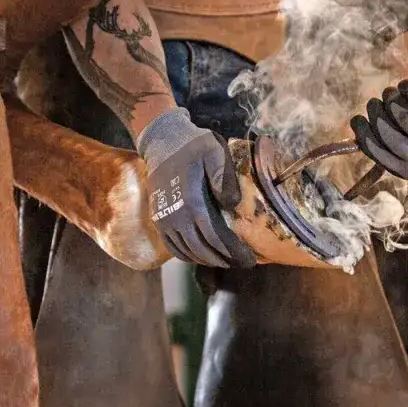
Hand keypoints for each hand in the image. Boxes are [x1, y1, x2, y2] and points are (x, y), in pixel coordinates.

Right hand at [137, 108, 255, 267]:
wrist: (162, 142)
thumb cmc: (192, 146)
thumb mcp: (213, 152)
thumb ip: (224, 177)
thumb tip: (232, 204)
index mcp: (192, 201)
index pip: (215, 237)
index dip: (232, 251)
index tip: (249, 260)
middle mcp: (176, 216)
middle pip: (203, 249)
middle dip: (224, 259)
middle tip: (242, 263)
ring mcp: (164, 219)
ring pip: (188, 252)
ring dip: (207, 260)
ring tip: (225, 261)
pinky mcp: (158, 219)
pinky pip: (173, 247)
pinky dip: (188, 256)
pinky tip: (201, 256)